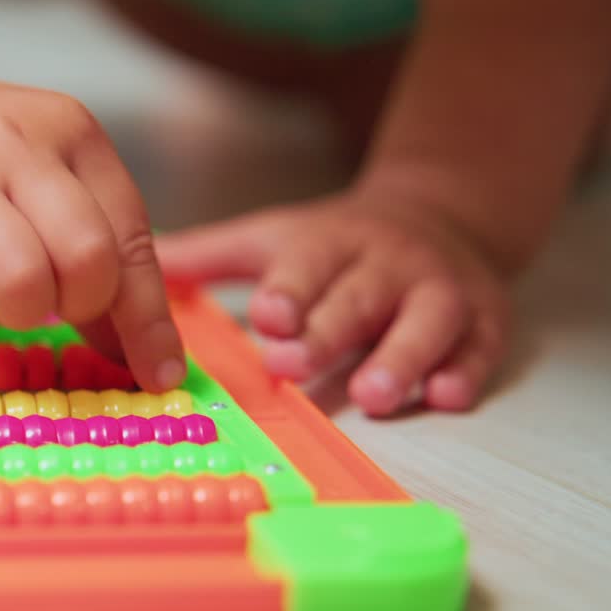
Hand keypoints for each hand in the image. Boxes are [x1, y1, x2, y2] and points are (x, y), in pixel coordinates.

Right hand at [0, 65, 184, 390]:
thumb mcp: (40, 180)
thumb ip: (91, 253)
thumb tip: (139, 354)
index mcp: (72, 133)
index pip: (133, 239)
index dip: (148, 319)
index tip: (157, 374)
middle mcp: (18, 143)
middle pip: (87, 262)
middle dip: (75, 307)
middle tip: (45, 302)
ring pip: (23, 285)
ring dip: (15, 315)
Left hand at [154, 192, 512, 415]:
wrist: (442, 214)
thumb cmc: (334, 243)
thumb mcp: (271, 236)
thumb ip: (207, 256)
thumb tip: (127, 266)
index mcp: (328, 243)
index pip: (307, 265)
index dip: (288, 291)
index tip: (266, 317)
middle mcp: (385, 263)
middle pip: (358, 297)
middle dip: (328, 330)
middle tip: (294, 364)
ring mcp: (438, 290)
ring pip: (425, 321)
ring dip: (401, 357)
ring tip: (375, 395)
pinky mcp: (483, 319)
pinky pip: (479, 346)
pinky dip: (465, 370)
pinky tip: (445, 396)